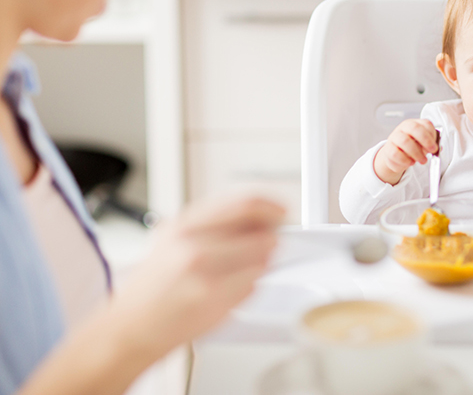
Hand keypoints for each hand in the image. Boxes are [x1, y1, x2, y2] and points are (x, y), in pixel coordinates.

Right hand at [108, 195, 283, 358]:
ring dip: (261, 264)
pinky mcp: (214, 301)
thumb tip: (261, 215)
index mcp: (185, 224)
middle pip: (261, 234)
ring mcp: (205, 274)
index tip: (283, 212)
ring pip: (262, 261)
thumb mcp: (175, 238)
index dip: (271, 207)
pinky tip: (228, 288)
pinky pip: (253, 287)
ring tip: (240, 270)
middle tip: (271, 241)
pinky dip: (249, 286)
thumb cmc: (155, 284)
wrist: (131, 327)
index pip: (245, 204)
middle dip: (271, 238)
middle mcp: (193, 245)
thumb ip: (215, 223)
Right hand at [373, 119, 437, 184]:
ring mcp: (395, 137)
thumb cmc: (412, 147)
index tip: (435, 147)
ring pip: (405, 141)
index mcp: (415, 124)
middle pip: (414, 128)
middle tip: (431, 151)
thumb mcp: (422, 144)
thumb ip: (430, 145)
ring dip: (416, 153)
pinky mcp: (388, 149)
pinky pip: (396, 154)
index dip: (432, 135)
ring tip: (422, 161)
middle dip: (425, 140)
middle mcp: (404, 128)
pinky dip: (405, 160)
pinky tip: (410, 163)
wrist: (395, 155)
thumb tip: (437, 148)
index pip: (425, 124)